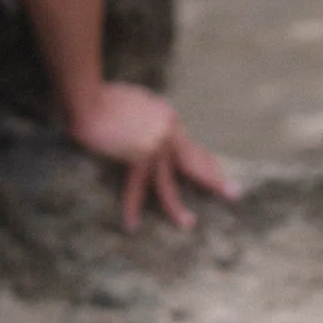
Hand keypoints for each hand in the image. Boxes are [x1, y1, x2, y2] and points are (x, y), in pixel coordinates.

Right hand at [67, 82, 239, 230]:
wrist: (89, 98)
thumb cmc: (103, 97)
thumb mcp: (136, 102)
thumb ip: (147, 118)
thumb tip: (146, 130)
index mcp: (169, 118)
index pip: (190, 146)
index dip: (204, 161)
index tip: (215, 172)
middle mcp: (168, 130)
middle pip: (194, 160)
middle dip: (214, 179)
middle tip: (234, 195)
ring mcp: (155, 145)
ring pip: (169, 181)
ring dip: (177, 205)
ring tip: (189, 223)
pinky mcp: (137, 155)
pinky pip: (135, 187)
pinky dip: (132, 206)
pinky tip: (132, 225)